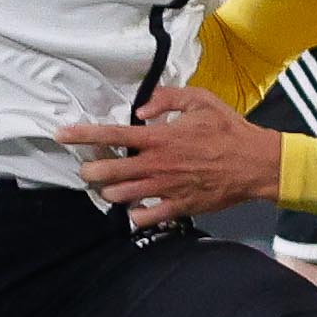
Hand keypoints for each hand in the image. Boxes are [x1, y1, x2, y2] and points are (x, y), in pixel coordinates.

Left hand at [58, 85, 281, 226]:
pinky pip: (144, 217)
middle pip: (108, 171)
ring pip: (120, 195)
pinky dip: (134, 213)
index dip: (83, 135)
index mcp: (160, 137)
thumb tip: (140, 110)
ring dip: (110, 191)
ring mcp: (165, 188)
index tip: (61, 134)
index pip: (112, 135)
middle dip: (90, 171)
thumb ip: (167, 99)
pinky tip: (135, 207)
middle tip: (88, 169)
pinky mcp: (177, 207)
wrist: (256, 164)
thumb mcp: (201, 100)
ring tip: (112, 186)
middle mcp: (156, 164)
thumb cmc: (228, 129)